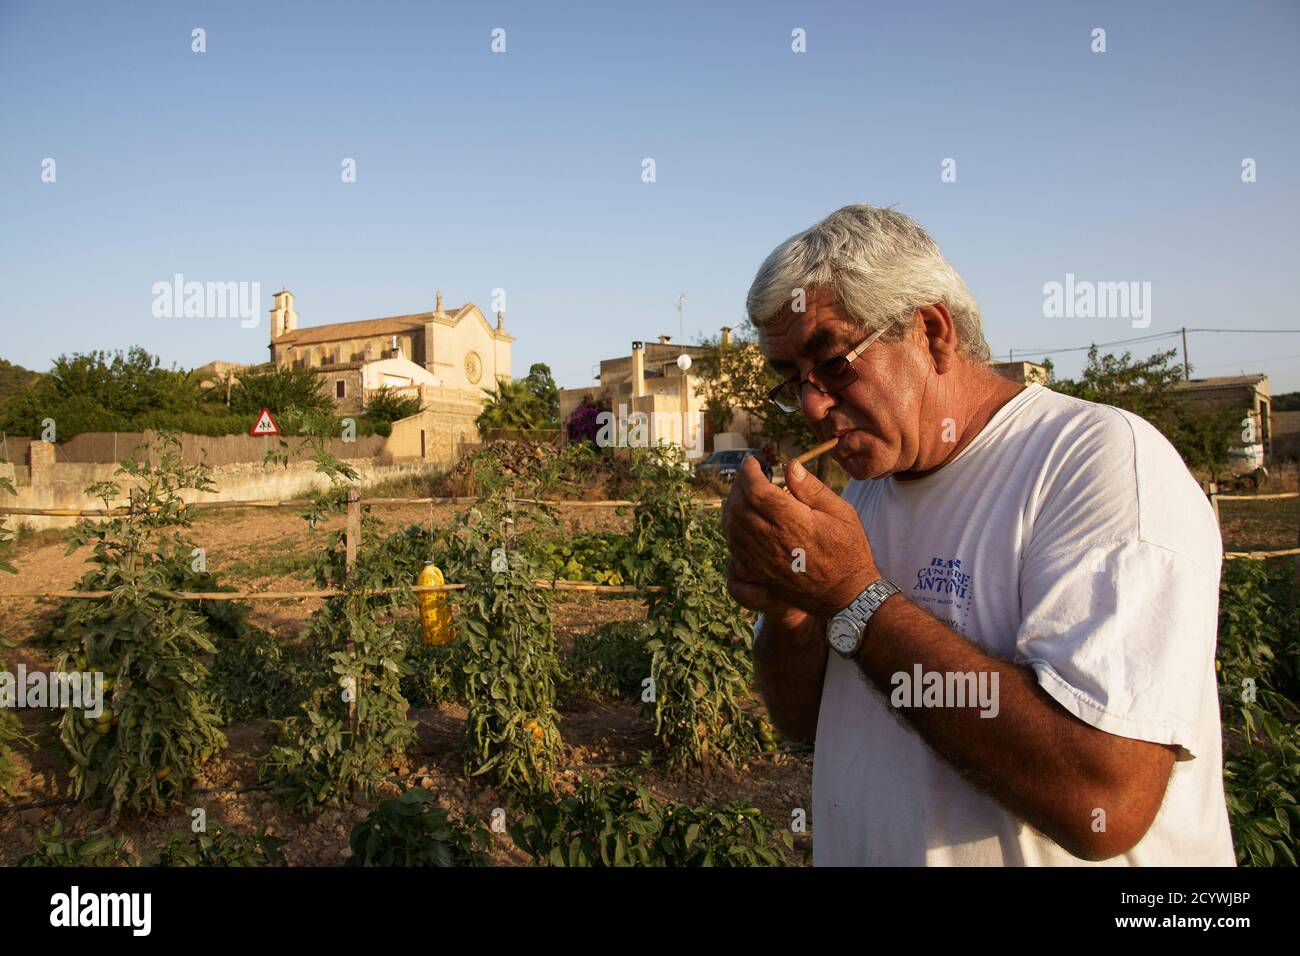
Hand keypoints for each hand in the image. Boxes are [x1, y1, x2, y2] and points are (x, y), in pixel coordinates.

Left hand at [721, 456, 879, 618]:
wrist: (848, 596)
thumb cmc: (849, 551)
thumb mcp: (842, 513)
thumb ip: (813, 489)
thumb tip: (790, 465)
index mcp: (793, 522)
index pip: (756, 490)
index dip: (748, 472)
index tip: (752, 461)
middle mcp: (773, 541)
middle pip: (738, 507)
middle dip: (737, 486)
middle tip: (746, 476)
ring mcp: (763, 561)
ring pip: (732, 528)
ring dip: (731, 507)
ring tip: (739, 494)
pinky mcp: (761, 575)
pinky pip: (735, 550)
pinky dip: (732, 530)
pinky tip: (739, 522)